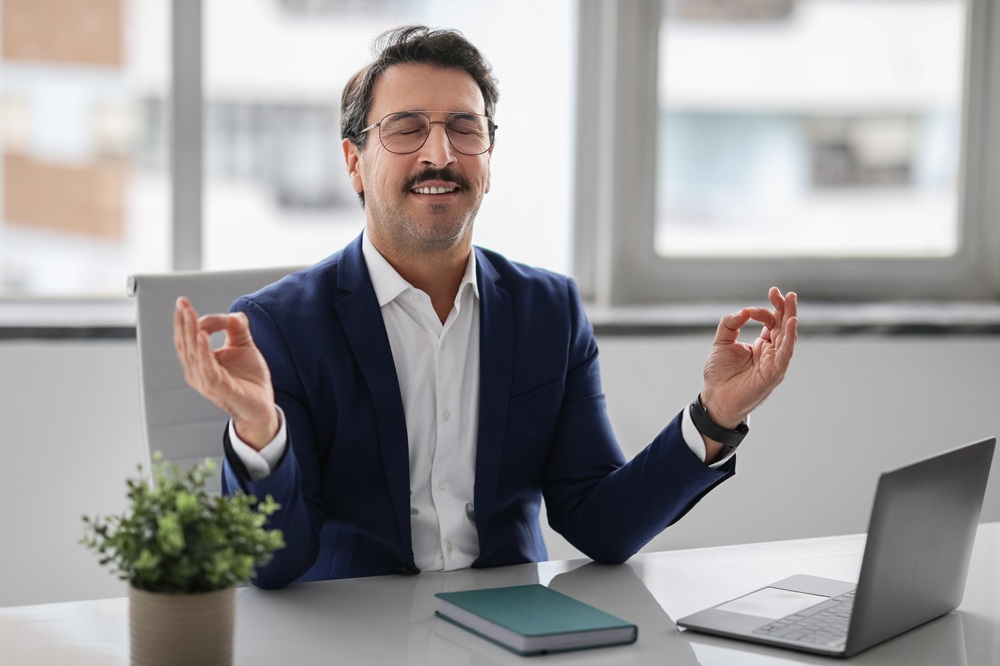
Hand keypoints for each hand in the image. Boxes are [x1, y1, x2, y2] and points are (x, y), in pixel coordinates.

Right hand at [173, 297, 278, 449]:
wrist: (261, 406)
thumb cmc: (249, 380)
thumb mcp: (243, 347)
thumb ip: (238, 328)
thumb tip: (233, 314)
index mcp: (200, 362)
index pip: (187, 338)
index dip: (185, 320)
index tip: (184, 302)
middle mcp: (198, 372)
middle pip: (185, 344)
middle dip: (183, 322)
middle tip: (182, 304)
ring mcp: (206, 382)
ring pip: (193, 354)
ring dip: (190, 332)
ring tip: (189, 314)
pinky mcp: (219, 389)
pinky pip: (207, 369)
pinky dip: (203, 352)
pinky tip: (202, 337)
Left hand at [700, 287, 797, 429]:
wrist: (715, 398)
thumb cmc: (719, 375)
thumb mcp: (721, 343)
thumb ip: (730, 324)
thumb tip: (744, 311)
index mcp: (762, 345)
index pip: (770, 322)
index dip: (764, 311)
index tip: (750, 310)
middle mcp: (772, 352)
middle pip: (783, 326)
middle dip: (784, 308)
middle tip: (782, 293)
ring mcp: (775, 362)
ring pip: (788, 336)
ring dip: (790, 318)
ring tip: (790, 300)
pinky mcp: (775, 373)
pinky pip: (785, 353)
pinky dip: (789, 338)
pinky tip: (791, 323)